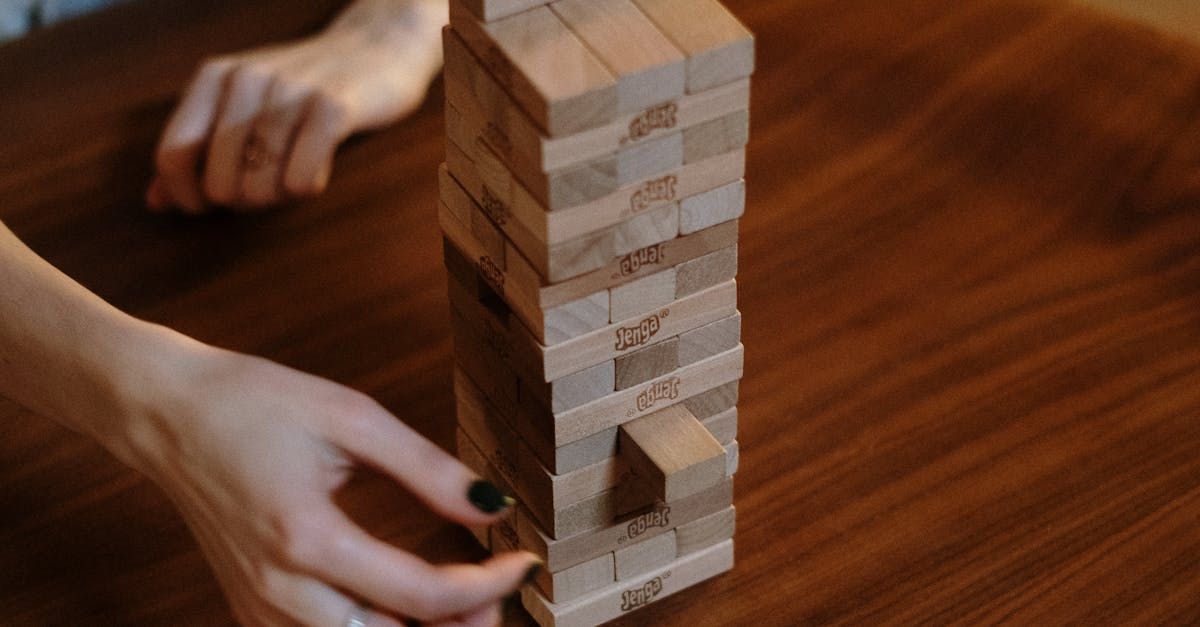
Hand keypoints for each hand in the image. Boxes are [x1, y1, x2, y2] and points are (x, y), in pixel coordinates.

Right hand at [121, 337, 536, 625]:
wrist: (165, 414)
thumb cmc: (253, 404)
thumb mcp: (351, 418)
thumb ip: (428, 469)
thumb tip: (494, 507)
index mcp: (307, 539)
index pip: (424, 595)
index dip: (489, 586)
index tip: (524, 560)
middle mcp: (280, 591)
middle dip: (460, 626)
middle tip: (494, 586)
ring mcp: (260, 609)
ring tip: (460, 595)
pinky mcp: (251, 610)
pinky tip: (407, 598)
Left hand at [148, 0, 445, 211]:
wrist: (380, 49)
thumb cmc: (304, 90)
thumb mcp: (242, 107)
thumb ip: (196, 150)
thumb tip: (156, 202)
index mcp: (214, 77)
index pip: (173, 156)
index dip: (187, 196)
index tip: (209, 207)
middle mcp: (246, 80)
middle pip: (218, 183)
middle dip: (242, 202)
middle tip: (267, 188)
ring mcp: (289, 92)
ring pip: (260, 189)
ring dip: (279, 197)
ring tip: (294, 175)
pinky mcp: (333, 108)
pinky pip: (301, 182)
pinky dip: (308, 188)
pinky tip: (319, 168)